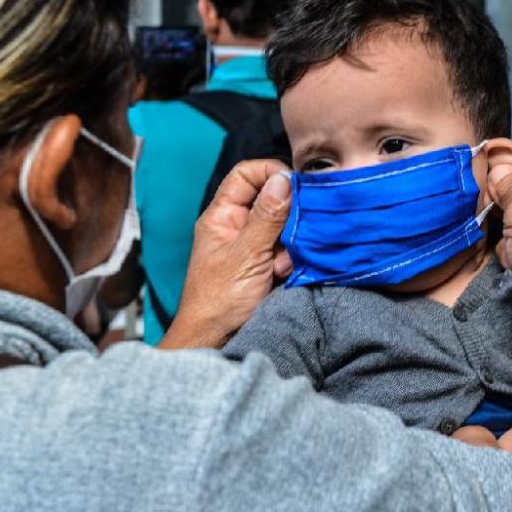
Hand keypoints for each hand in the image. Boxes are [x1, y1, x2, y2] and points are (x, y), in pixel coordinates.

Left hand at [159, 160, 292, 348]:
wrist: (216, 339)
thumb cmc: (218, 299)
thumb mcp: (245, 254)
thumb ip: (267, 216)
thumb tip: (284, 179)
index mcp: (223, 215)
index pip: (247, 175)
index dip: (271, 172)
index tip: (295, 185)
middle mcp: (240, 225)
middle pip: (273, 199)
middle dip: (288, 214)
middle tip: (294, 229)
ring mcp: (256, 245)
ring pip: (286, 226)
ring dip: (292, 242)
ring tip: (281, 264)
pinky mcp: (271, 263)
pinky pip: (291, 249)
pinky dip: (294, 258)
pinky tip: (285, 274)